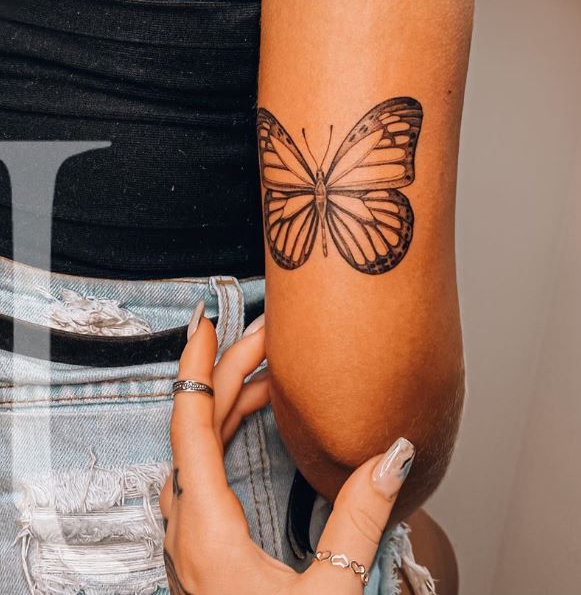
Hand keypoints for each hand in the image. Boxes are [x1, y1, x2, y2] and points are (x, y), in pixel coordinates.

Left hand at [160, 306, 414, 594]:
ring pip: (197, 451)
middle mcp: (187, 531)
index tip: (205, 321)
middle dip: (231, 373)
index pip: (190, 423)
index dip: (198, 365)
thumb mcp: (330, 592)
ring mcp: (188, 545)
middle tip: (268, 337)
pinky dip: (224, 436)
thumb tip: (390, 454)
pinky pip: (200, 474)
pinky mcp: (200, 555)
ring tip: (271, 374)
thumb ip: (360, 518)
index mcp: (206, 531)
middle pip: (197, 428)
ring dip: (229, 404)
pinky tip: (250, 427)